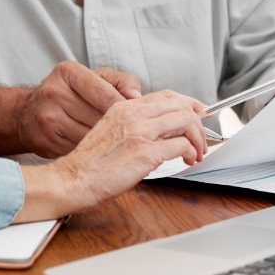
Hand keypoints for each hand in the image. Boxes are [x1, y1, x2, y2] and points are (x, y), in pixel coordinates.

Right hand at [15, 61, 140, 158]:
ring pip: (90, 137)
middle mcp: (54, 92)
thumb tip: (136, 97)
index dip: (125, 109)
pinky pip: (78, 150)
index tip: (138, 119)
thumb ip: (122, 82)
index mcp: (68, 72)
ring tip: (115, 142)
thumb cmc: (72, 94)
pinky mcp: (44, 140)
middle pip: (98, 117)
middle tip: (130, 134)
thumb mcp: (96, 78)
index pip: (105, 93)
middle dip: (117, 128)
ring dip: (105, 142)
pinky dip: (91, 152)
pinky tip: (96, 150)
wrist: (29, 113)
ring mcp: (47, 117)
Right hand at [15, 91, 206, 221]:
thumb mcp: (110, 132)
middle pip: (180, 105)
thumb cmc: (89, 163)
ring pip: (186, 121)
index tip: (198, 113)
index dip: (188, 103)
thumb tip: (161, 131)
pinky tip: (187, 160)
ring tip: (197, 152)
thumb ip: (133, 126)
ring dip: (198, 137)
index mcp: (123, 107)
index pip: (166, 95)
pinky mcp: (146, 152)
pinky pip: (182, 144)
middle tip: (201, 138)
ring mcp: (140, 132)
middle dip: (198, 122)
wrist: (73, 179)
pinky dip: (191, 152)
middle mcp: (133, 114)